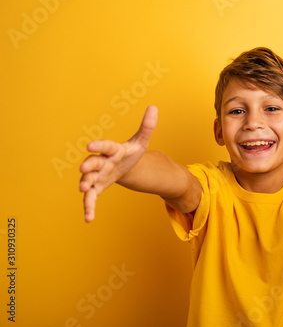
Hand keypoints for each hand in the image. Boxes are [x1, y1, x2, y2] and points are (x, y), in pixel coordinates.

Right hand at [79, 105, 157, 221]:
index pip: (106, 146)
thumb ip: (147, 127)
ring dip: (85, 186)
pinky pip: (91, 198)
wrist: (123, 166)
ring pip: (88, 181)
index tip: (89, 145)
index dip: (99, 146)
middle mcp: (101, 162)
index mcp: (112, 150)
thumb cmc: (130, 153)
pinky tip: (88, 218)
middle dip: (88, 167)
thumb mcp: (141, 142)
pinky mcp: (97, 188)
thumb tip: (154, 107)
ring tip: (83, 191)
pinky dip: (89, 207)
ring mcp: (97, 176)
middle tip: (83, 170)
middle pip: (93, 163)